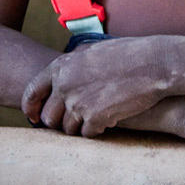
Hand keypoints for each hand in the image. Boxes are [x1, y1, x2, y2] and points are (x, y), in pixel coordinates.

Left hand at [22, 39, 171, 135]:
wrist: (153, 63)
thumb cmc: (127, 54)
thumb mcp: (91, 51)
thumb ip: (72, 64)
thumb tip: (60, 76)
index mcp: (61, 67)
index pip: (32, 92)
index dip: (31, 108)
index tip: (35, 117)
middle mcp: (64, 85)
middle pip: (48, 117)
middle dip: (59, 123)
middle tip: (73, 122)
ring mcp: (78, 103)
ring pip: (67, 129)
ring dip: (79, 127)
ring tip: (95, 118)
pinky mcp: (94, 118)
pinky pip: (87, 134)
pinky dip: (96, 130)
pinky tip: (109, 120)